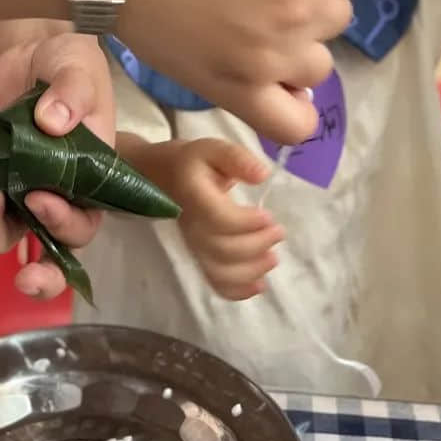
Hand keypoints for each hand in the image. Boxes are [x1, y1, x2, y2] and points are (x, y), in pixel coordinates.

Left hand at [0, 29, 112, 298]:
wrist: (35, 50)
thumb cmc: (71, 63)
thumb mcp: (80, 68)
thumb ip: (72, 92)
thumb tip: (54, 121)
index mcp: (90, 180)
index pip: (84, 225)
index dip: (64, 227)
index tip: (40, 199)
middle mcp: (56, 195)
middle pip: (47, 252)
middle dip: (34, 269)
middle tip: (14, 248)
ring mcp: (18, 188)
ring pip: (0, 233)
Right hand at [119, 0, 370, 145]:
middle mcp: (302, 8)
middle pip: (336, 16)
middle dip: (306, 3)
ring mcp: (271, 55)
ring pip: (318, 66)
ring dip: (294, 51)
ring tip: (251, 32)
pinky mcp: (234, 89)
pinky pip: (291, 123)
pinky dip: (289, 108)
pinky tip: (268, 84)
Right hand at [154, 138, 282, 301]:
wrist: (161, 177)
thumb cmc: (195, 162)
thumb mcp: (214, 149)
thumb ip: (237, 159)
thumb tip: (262, 175)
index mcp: (193, 195)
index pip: (218, 218)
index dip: (247, 223)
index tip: (269, 216)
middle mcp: (190, 225)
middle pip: (222, 248)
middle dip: (256, 245)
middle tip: (278, 232)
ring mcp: (192, 245)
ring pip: (219, 271)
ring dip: (250, 271)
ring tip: (273, 258)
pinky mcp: (197, 256)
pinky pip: (213, 282)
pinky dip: (237, 291)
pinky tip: (259, 286)